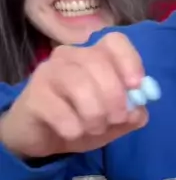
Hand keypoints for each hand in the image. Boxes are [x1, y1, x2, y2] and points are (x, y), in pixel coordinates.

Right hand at [0, 33, 148, 159]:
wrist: (42, 137)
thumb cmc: (81, 121)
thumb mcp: (113, 122)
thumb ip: (132, 114)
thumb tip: (138, 109)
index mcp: (94, 57)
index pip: (115, 42)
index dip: (130, 62)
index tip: (136, 86)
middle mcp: (70, 56)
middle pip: (98, 63)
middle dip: (114, 97)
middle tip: (115, 119)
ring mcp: (48, 72)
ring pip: (79, 85)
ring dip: (94, 114)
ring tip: (93, 129)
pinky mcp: (33, 95)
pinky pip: (59, 110)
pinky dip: (73, 127)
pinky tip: (72, 133)